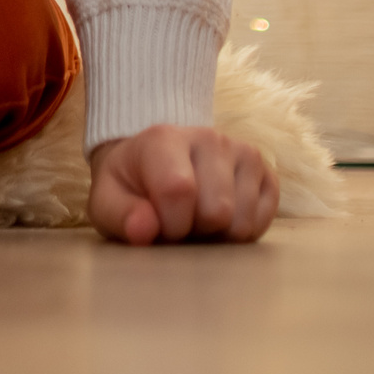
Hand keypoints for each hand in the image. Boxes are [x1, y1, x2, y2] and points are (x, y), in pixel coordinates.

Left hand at [87, 125, 278, 244]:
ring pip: (243, 222)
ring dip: (217, 235)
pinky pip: (264, 222)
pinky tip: (218, 220)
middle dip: (194, 231)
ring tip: (196, 219)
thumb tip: (144, 230)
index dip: (169, 224)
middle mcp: (210, 138)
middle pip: (217, 212)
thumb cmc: (130, 186)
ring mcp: (244, 153)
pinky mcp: (266, 173)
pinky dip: (240, 233)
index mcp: (164, 138)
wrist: (155, 162)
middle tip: (177, 222)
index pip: (179, 191)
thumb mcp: (107, 201)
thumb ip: (120, 216)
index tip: (157, 227)